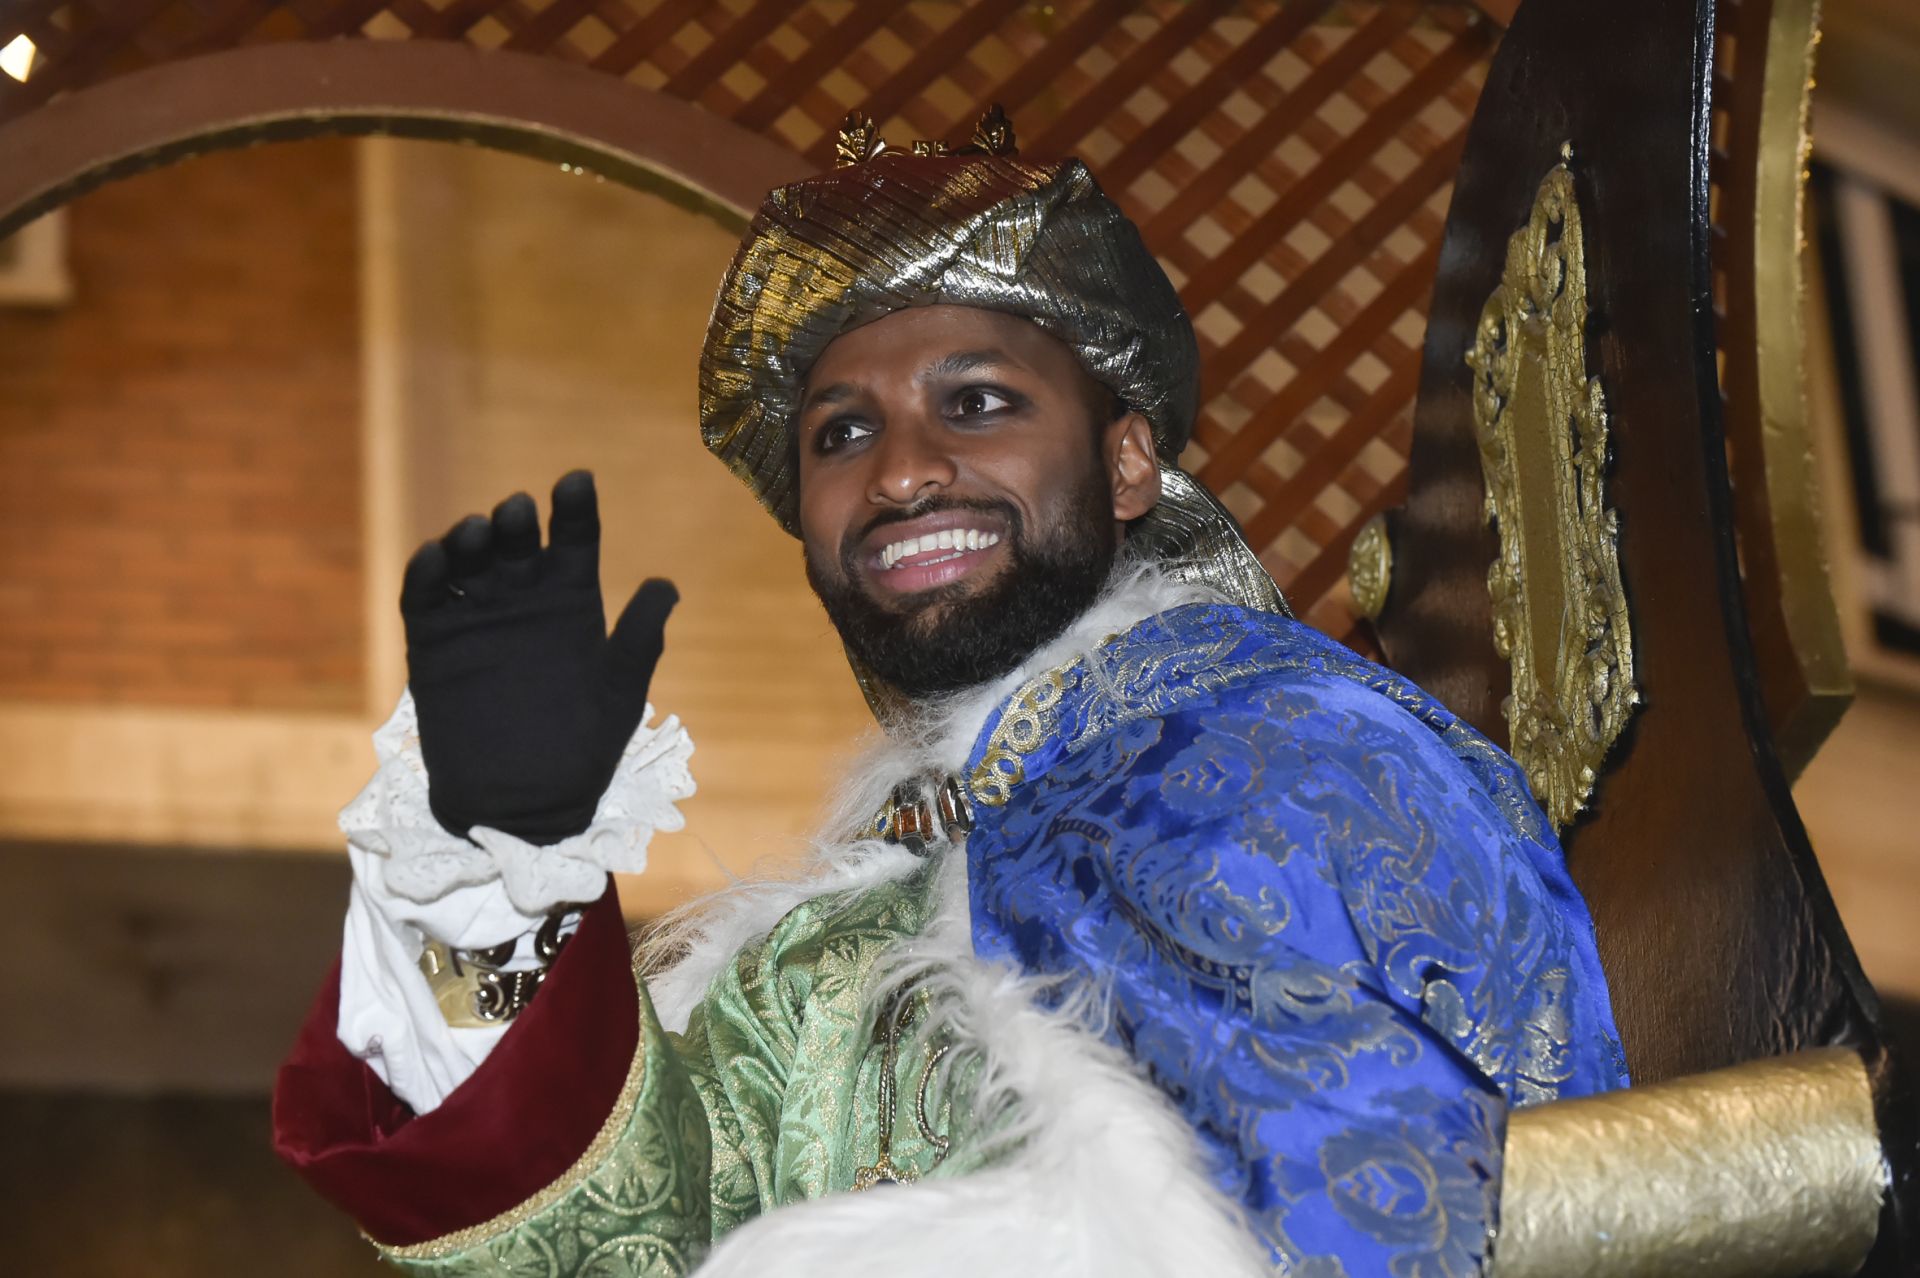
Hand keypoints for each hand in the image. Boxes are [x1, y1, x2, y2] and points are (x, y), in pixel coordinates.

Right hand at [400, 471, 676, 844]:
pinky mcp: (434, 643)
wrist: (524, 806)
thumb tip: (665, 585)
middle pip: (516, 542)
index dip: (575, 508)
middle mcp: (523, 600)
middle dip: (515, 521)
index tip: (577, 481)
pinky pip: (425, 598)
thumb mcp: (619, 692)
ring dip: (469, 539)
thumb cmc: (581, 749)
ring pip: (468, 560)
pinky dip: (426, 573)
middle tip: (518, 512)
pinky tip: (434, 557)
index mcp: (571, 601)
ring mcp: (476, 617)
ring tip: (478, 531)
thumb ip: (639, 637)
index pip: (574, 538)